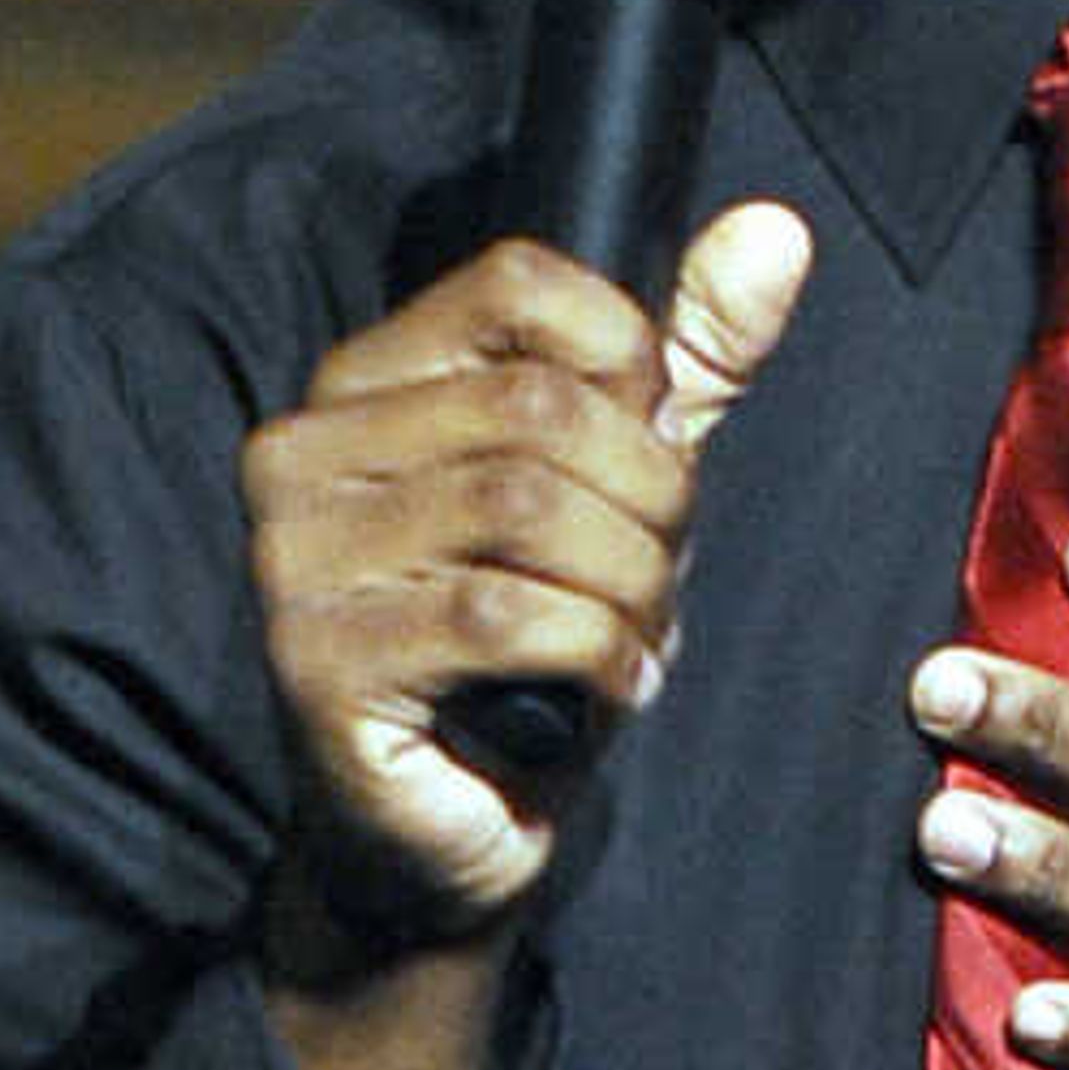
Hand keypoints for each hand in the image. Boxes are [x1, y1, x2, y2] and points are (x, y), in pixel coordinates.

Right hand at [246, 198, 812, 947]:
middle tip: (661, 573)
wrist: (454, 839)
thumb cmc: (532, 656)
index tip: (654, 450)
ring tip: (633, 635)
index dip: (631, 364)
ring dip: (629, 583)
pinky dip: (595, 651)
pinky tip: (611, 687)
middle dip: (649, 496)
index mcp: (363, 382)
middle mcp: (301, 451)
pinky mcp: (316, 660)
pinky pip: (502, 616)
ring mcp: (293, 558)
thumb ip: (693, 361)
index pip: (518, 285)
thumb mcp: (627, 488)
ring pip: (526, 508)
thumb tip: (775, 230)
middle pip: (536, 405)